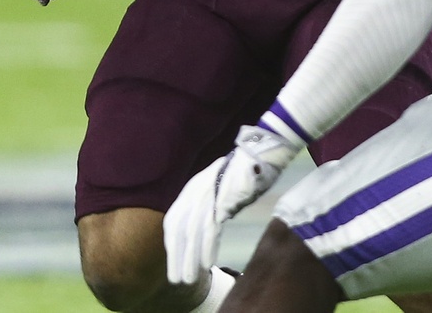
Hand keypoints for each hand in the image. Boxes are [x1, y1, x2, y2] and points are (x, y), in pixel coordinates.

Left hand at [163, 124, 299, 284]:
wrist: (259, 152)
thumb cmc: (243, 173)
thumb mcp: (217, 189)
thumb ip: (208, 207)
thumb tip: (205, 232)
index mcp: (190, 189)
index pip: (172, 221)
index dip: (171, 245)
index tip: (172, 263)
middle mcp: (194, 191)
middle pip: (178, 230)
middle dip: (176, 257)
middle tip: (176, 279)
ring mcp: (207, 193)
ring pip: (192, 232)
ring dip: (190, 258)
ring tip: (191, 278)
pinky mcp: (222, 197)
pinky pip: (211, 227)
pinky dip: (208, 246)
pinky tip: (208, 263)